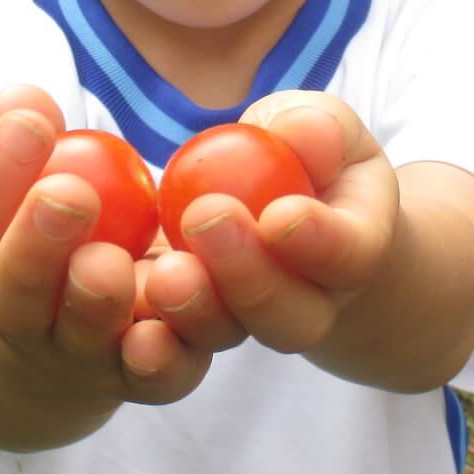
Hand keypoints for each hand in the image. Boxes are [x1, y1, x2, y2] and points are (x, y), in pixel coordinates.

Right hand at [0, 87, 235, 411]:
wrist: (60, 354)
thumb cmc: (50, 237)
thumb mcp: (30, 188)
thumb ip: (27, 140)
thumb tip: (21, 98)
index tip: (29, 123)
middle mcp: (20, 318)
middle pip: (14, 293)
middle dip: (37, 244)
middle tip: (67, 195)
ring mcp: (79, 357)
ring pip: (83, 338)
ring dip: (99, 301)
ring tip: (112, 261)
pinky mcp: (143, 382)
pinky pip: (154, 379)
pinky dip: (163, 357)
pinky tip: (171, 324)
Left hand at [146, 92, 395, 358]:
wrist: (281, 212)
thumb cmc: (308, 157)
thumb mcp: (323, 128)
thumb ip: (317, 128)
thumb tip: (303, 132)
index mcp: (353, 250)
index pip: (349, 255)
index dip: (320, 242)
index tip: (280, 216)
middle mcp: (309, 305)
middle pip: (292, 317)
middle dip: (249, 276)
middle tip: (204, 220)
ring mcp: (247, 326)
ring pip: (228, 335)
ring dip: (194, 308)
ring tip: (163, 271)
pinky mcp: (189, 331)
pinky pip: (171, 346)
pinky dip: (146, 333)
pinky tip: (120, 309)